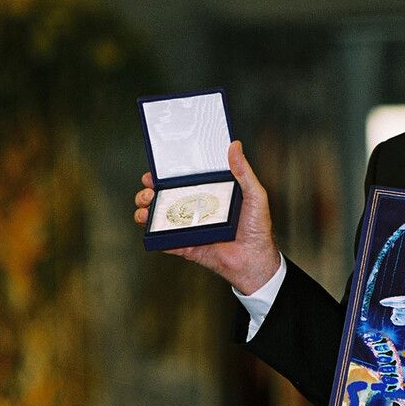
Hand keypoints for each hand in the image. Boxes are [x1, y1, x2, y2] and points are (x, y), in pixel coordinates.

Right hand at [133, 140, 281, 293]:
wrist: (254, 259)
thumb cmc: (257, 227)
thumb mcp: (254, 194)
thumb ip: (243, 171)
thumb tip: (235, 146)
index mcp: (209, 195)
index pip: (183, 182)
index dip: (166, 176)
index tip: (155, 172)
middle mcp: (196, 210)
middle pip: (165, 199)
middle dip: (149, 193)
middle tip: (149, 191)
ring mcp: (190, 229)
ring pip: (160, 219)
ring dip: (147, 212)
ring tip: (146, 208)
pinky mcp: (187, 246)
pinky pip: (165, 241)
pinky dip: (154, 236)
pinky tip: (151, 228)